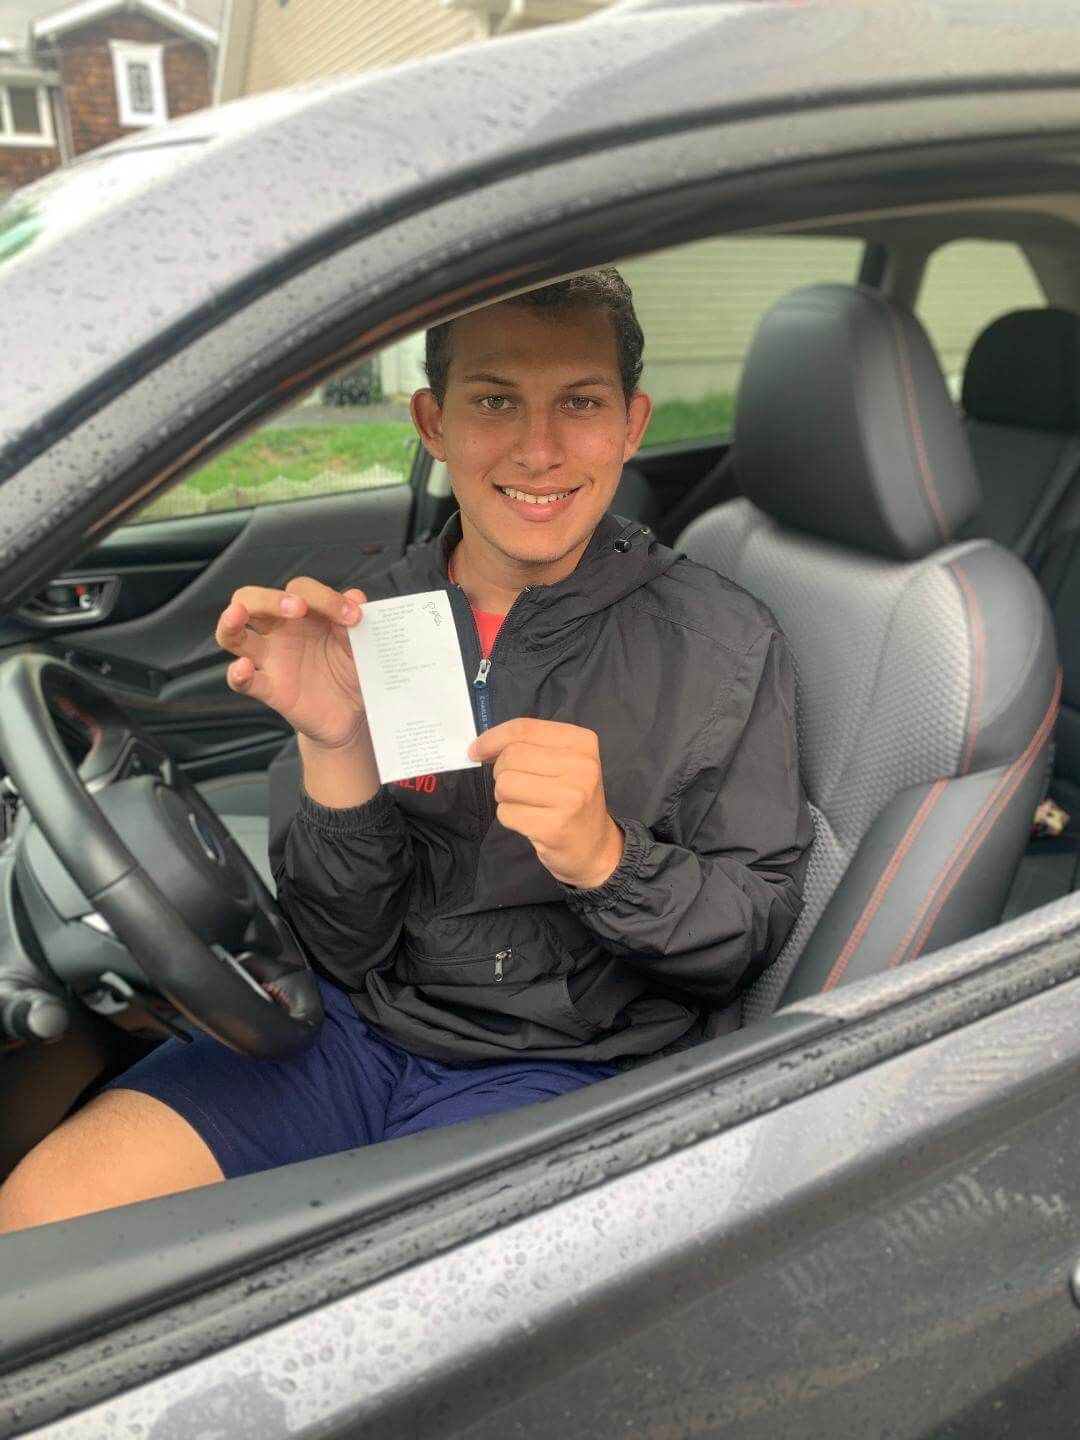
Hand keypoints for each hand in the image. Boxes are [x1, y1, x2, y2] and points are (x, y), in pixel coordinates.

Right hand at [215, 577, 367, 749]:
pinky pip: (243, 682)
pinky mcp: (270, 690)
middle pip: (251, 600)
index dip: (323, 596)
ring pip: (232, 635)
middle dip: (269, 598)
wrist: (352, 712)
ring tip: (238, 613)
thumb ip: (354, 623)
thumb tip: (355, 596)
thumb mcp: (359, 645)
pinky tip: (243, 668)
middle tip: (299, 607)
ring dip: (230, 621)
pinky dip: (237, 674)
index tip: (352, 615)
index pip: (299, 589)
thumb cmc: (350, 670)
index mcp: (302, 614)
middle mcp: (279, 632)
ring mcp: (270, 660)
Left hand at [469, 719, 624, 888]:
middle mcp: (581, 766)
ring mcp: (570, 797)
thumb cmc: (571, 799)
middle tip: (517, 786)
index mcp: (582, 742)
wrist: (594, 847)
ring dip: (505, 796)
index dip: (492, 739)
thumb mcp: (562, 762)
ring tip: (527, 804)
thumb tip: (480, 747)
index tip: (476, 750)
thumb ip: (526, 746)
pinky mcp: (555, 826)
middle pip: (512, 756)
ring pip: (505, 784)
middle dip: (502, 772)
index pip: (523, 728)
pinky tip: (531, 821)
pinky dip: (510, 817)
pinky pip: (507, 813)